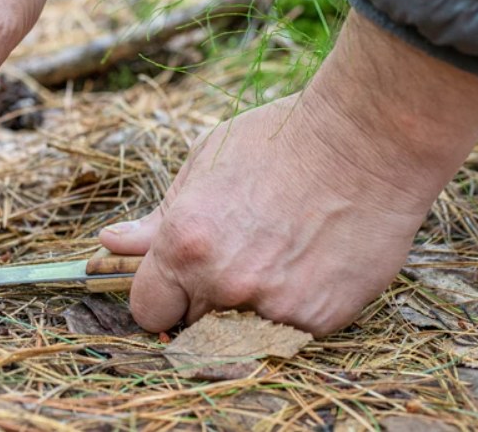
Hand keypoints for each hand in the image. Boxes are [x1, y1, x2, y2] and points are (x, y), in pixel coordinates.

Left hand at [101, 13, 477, 335]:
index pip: (148, 310)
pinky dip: (289, 312)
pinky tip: (306, 268)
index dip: (159, 297)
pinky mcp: (318, 319)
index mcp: (184, 245)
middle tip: (234, 261)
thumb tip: (109, 243)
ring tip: (270, 263)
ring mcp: (272, 306)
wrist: (368, 141)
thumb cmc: (280, 142)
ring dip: (242, 314)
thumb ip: (157, 219)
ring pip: (235, 338)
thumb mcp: (203, 166)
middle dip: (201, 302)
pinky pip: (286, 334)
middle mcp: (223, 283)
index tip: (175, 285)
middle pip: (190, 326)